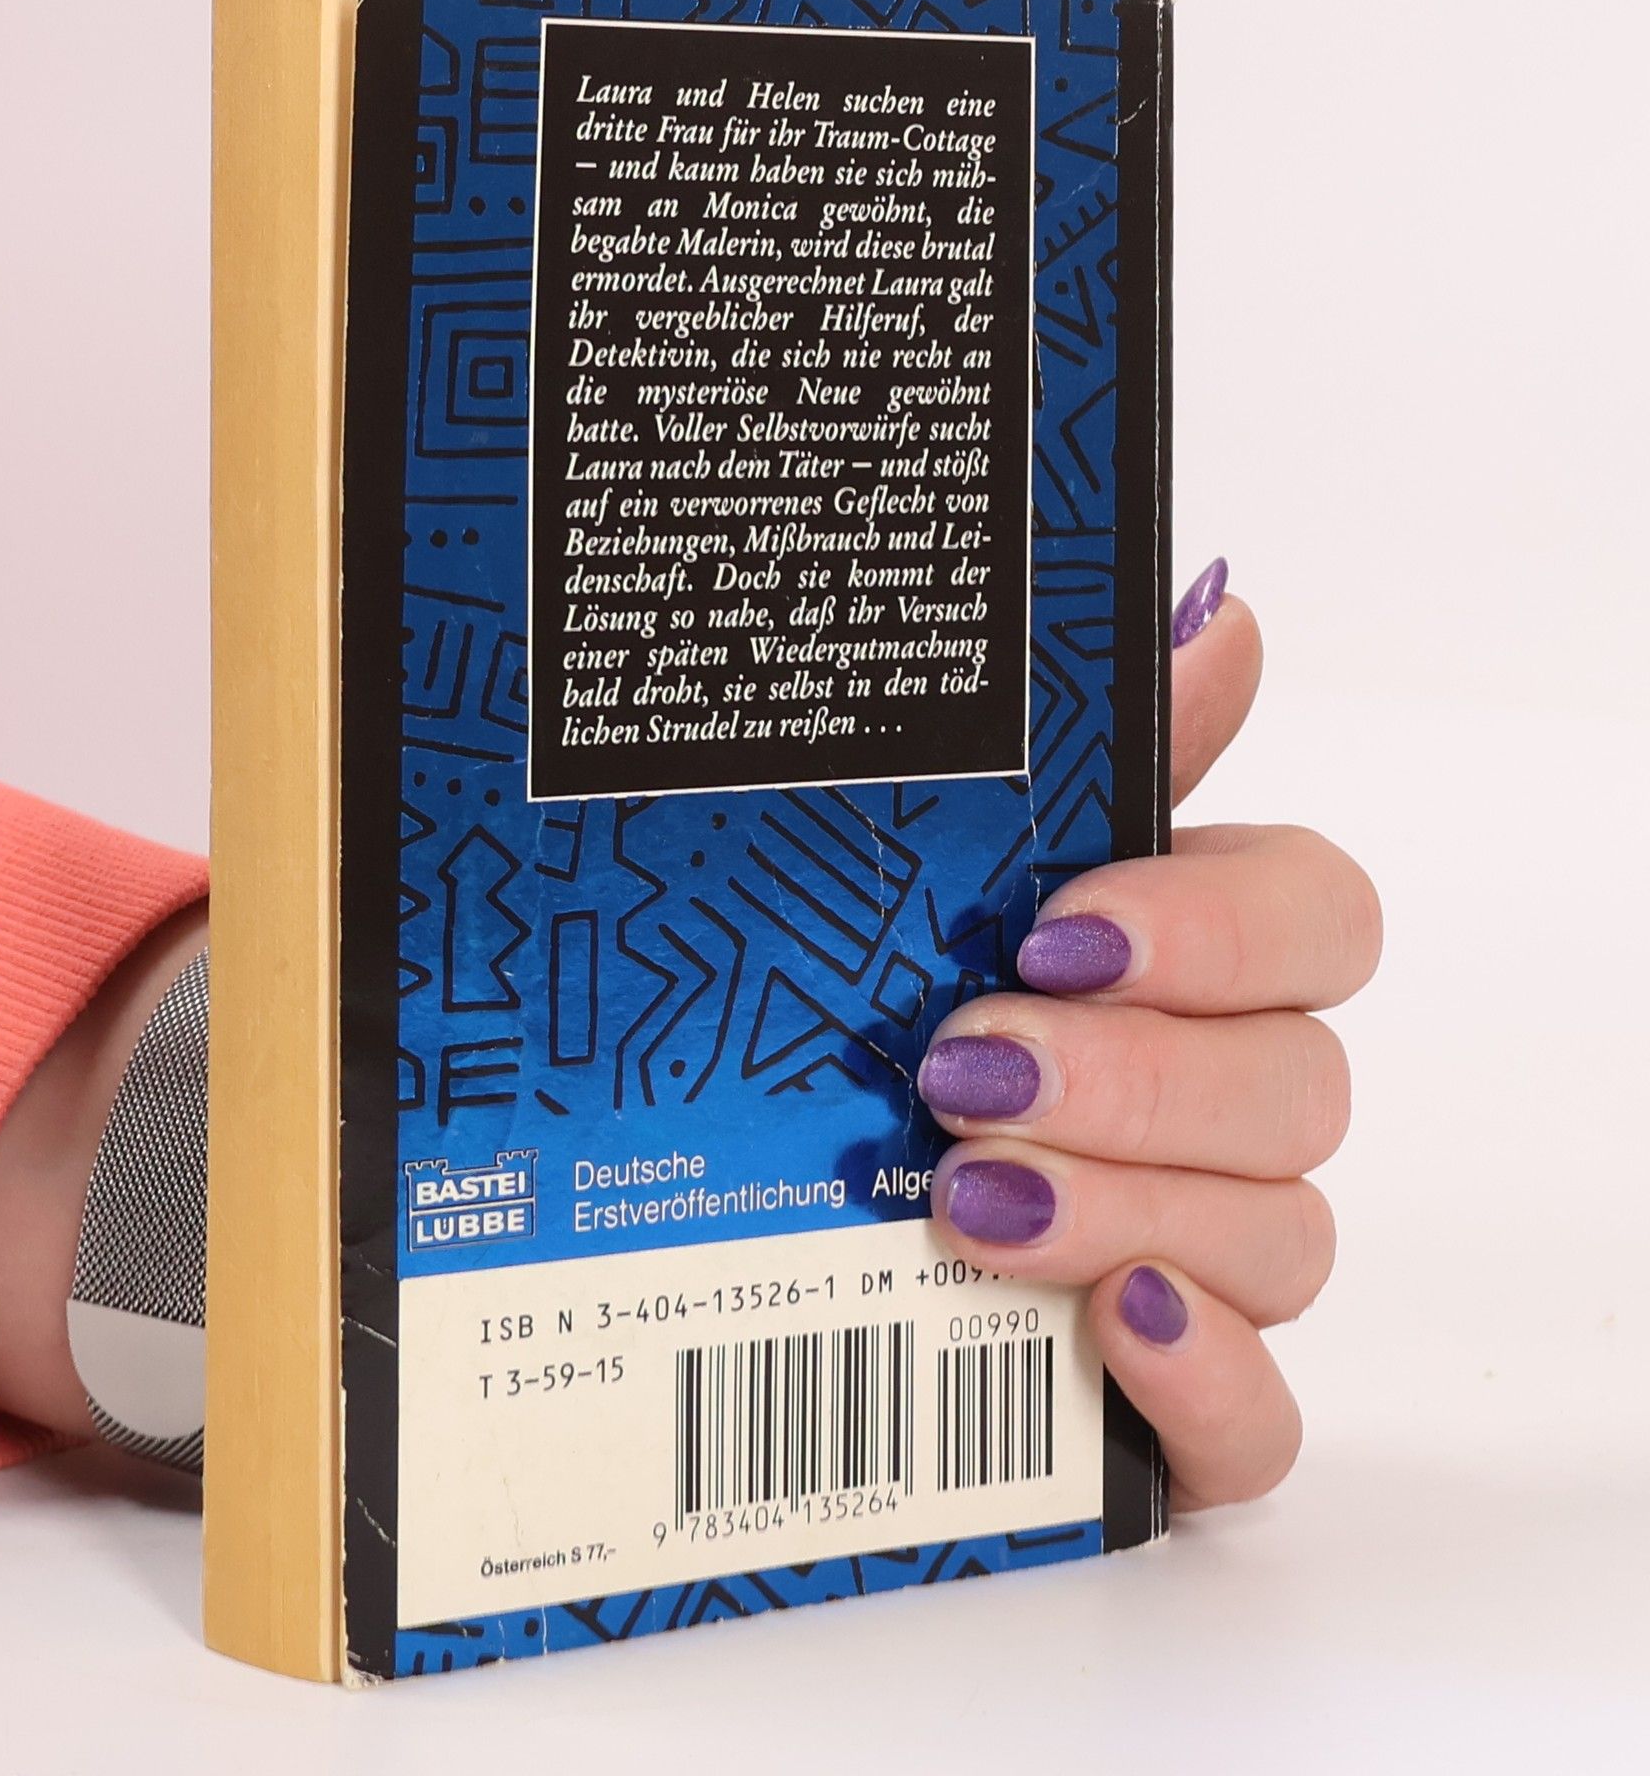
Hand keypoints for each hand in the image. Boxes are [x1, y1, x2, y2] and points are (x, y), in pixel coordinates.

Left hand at [922, 561, 1381, 1510]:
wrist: (713, 1210)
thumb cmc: (849, 1010)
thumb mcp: (936, 870)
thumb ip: (1081, 749)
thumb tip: (1214, 603)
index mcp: (1183, 961)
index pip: (1317, 920)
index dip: (1219, 928)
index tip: (1061, 926)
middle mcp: (1219, 1104)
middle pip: (1302, 1088)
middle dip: (1139, 1079)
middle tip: (970, 1073)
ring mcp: (1208, 1256)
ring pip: (1284, 1243)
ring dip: (1133, 1210)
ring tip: (966, 1200)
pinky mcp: (1172, 1401)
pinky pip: (1266, 1427)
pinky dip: (1210, 1384)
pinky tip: (1116, 1323)